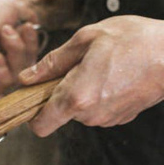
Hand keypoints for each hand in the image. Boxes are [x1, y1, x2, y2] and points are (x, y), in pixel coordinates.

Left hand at [18, 15, 163, 135]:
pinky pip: (99, 109)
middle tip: (76, 68)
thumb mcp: (87, 39)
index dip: (32, 114)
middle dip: (61, 94)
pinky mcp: (122, 117)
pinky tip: (114, 75)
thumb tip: (27, 77)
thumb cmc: (136, 41)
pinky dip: (99, 95)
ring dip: (82, 92)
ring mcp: (108, 119)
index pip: (40, 126)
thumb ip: (53, 62)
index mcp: (76, 98)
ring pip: (80, 111)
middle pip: (60, 114)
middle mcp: (91, 115)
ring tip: (101, 68)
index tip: (34, 98)